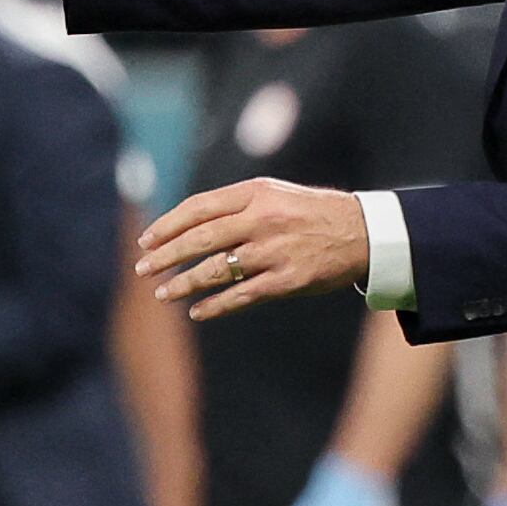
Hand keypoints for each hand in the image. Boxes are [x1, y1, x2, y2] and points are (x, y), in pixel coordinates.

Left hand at [138, 179, 369, 319]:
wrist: (363, 233)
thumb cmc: (311, 214)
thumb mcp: (275, 195)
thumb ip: (236, 206)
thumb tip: (188, 225)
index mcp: (256, 193)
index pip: (199, 207)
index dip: (168, 225)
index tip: (147, 241)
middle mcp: (262, 219)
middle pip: (201, 239)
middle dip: (166, 256)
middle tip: (143, 269)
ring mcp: (275, 251)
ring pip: (216, 270)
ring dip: (184, 283)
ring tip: (163, 294)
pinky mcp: (288, 280)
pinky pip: (242, 295)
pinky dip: (215, 306)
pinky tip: (197, 312)